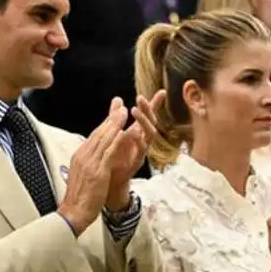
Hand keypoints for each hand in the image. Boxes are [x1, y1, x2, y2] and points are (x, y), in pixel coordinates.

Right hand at [58, 99, 130, 233]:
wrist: (73, 213)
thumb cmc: (79, 198)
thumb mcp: (83, 176)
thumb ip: (89, 165)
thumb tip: (95, 159)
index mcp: (80, 157)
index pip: (94, 136)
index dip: (104, 124)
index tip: (113, 114)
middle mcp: (83, 156)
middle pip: (98, 133)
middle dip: (110, 118)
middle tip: (120, 105)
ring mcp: (89, 163)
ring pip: (104, 139)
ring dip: (115, 124)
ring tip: (124, 112)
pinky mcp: (97, 172)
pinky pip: (108, 153)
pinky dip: (116, 140)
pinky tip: (124, 132)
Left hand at [105, 92, 163, 207]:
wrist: (109, 179)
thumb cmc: (113, 156)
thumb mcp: (114, 132)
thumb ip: (116, 116)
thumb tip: (117, 99)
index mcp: (137, 132)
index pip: (148, 116)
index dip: (154, 104)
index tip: (161, 92)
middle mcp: (143, 140)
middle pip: (150, 122)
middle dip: (148, 110)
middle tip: (141, 98)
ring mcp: (142, 150)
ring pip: (149, 134)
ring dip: (143, 122)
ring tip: (135, 111)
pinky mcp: (138, 161)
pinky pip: (142, 150)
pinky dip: (138, 140)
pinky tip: (133, 132)